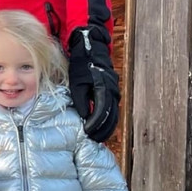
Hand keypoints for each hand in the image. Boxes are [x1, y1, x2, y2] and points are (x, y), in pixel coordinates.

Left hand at [68, 26, 120, 141]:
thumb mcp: (76, 81)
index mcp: (103, 89)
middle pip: (111, 117)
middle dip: (103, 130)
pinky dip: (108, 120)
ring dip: (107, 128)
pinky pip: (113, 110)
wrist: (92, 50)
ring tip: (97, 137)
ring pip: (114, 115)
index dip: (95, 125)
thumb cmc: (82, 65)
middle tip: (93, 139)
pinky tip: (100, 126)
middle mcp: (112, 92)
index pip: (101, 113)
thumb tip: (84, 117)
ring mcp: (115, 93)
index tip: (87, 133)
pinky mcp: (113, 93)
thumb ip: (80, 99)